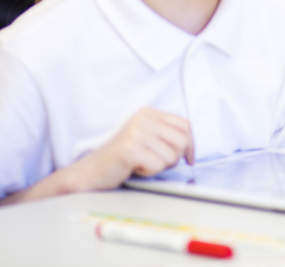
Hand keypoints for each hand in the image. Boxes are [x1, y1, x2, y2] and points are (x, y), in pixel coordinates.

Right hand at [0, 107, 192, 207]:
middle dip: (174, 158)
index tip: (187, 158)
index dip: (191, 145)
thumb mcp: (148, 139)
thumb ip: (168, 137)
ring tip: (142, 163)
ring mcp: (136, 132)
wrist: (90, 172)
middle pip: (182, 141)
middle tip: (155, 162)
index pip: (186, 126)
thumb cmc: (122, 158)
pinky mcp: (130, 149)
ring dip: (159, 166)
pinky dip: (149, 172)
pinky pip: (157, 165)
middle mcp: (143, 118)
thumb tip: (193, 149)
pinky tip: (134, 168)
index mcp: (149, 113)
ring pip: (171, 156)